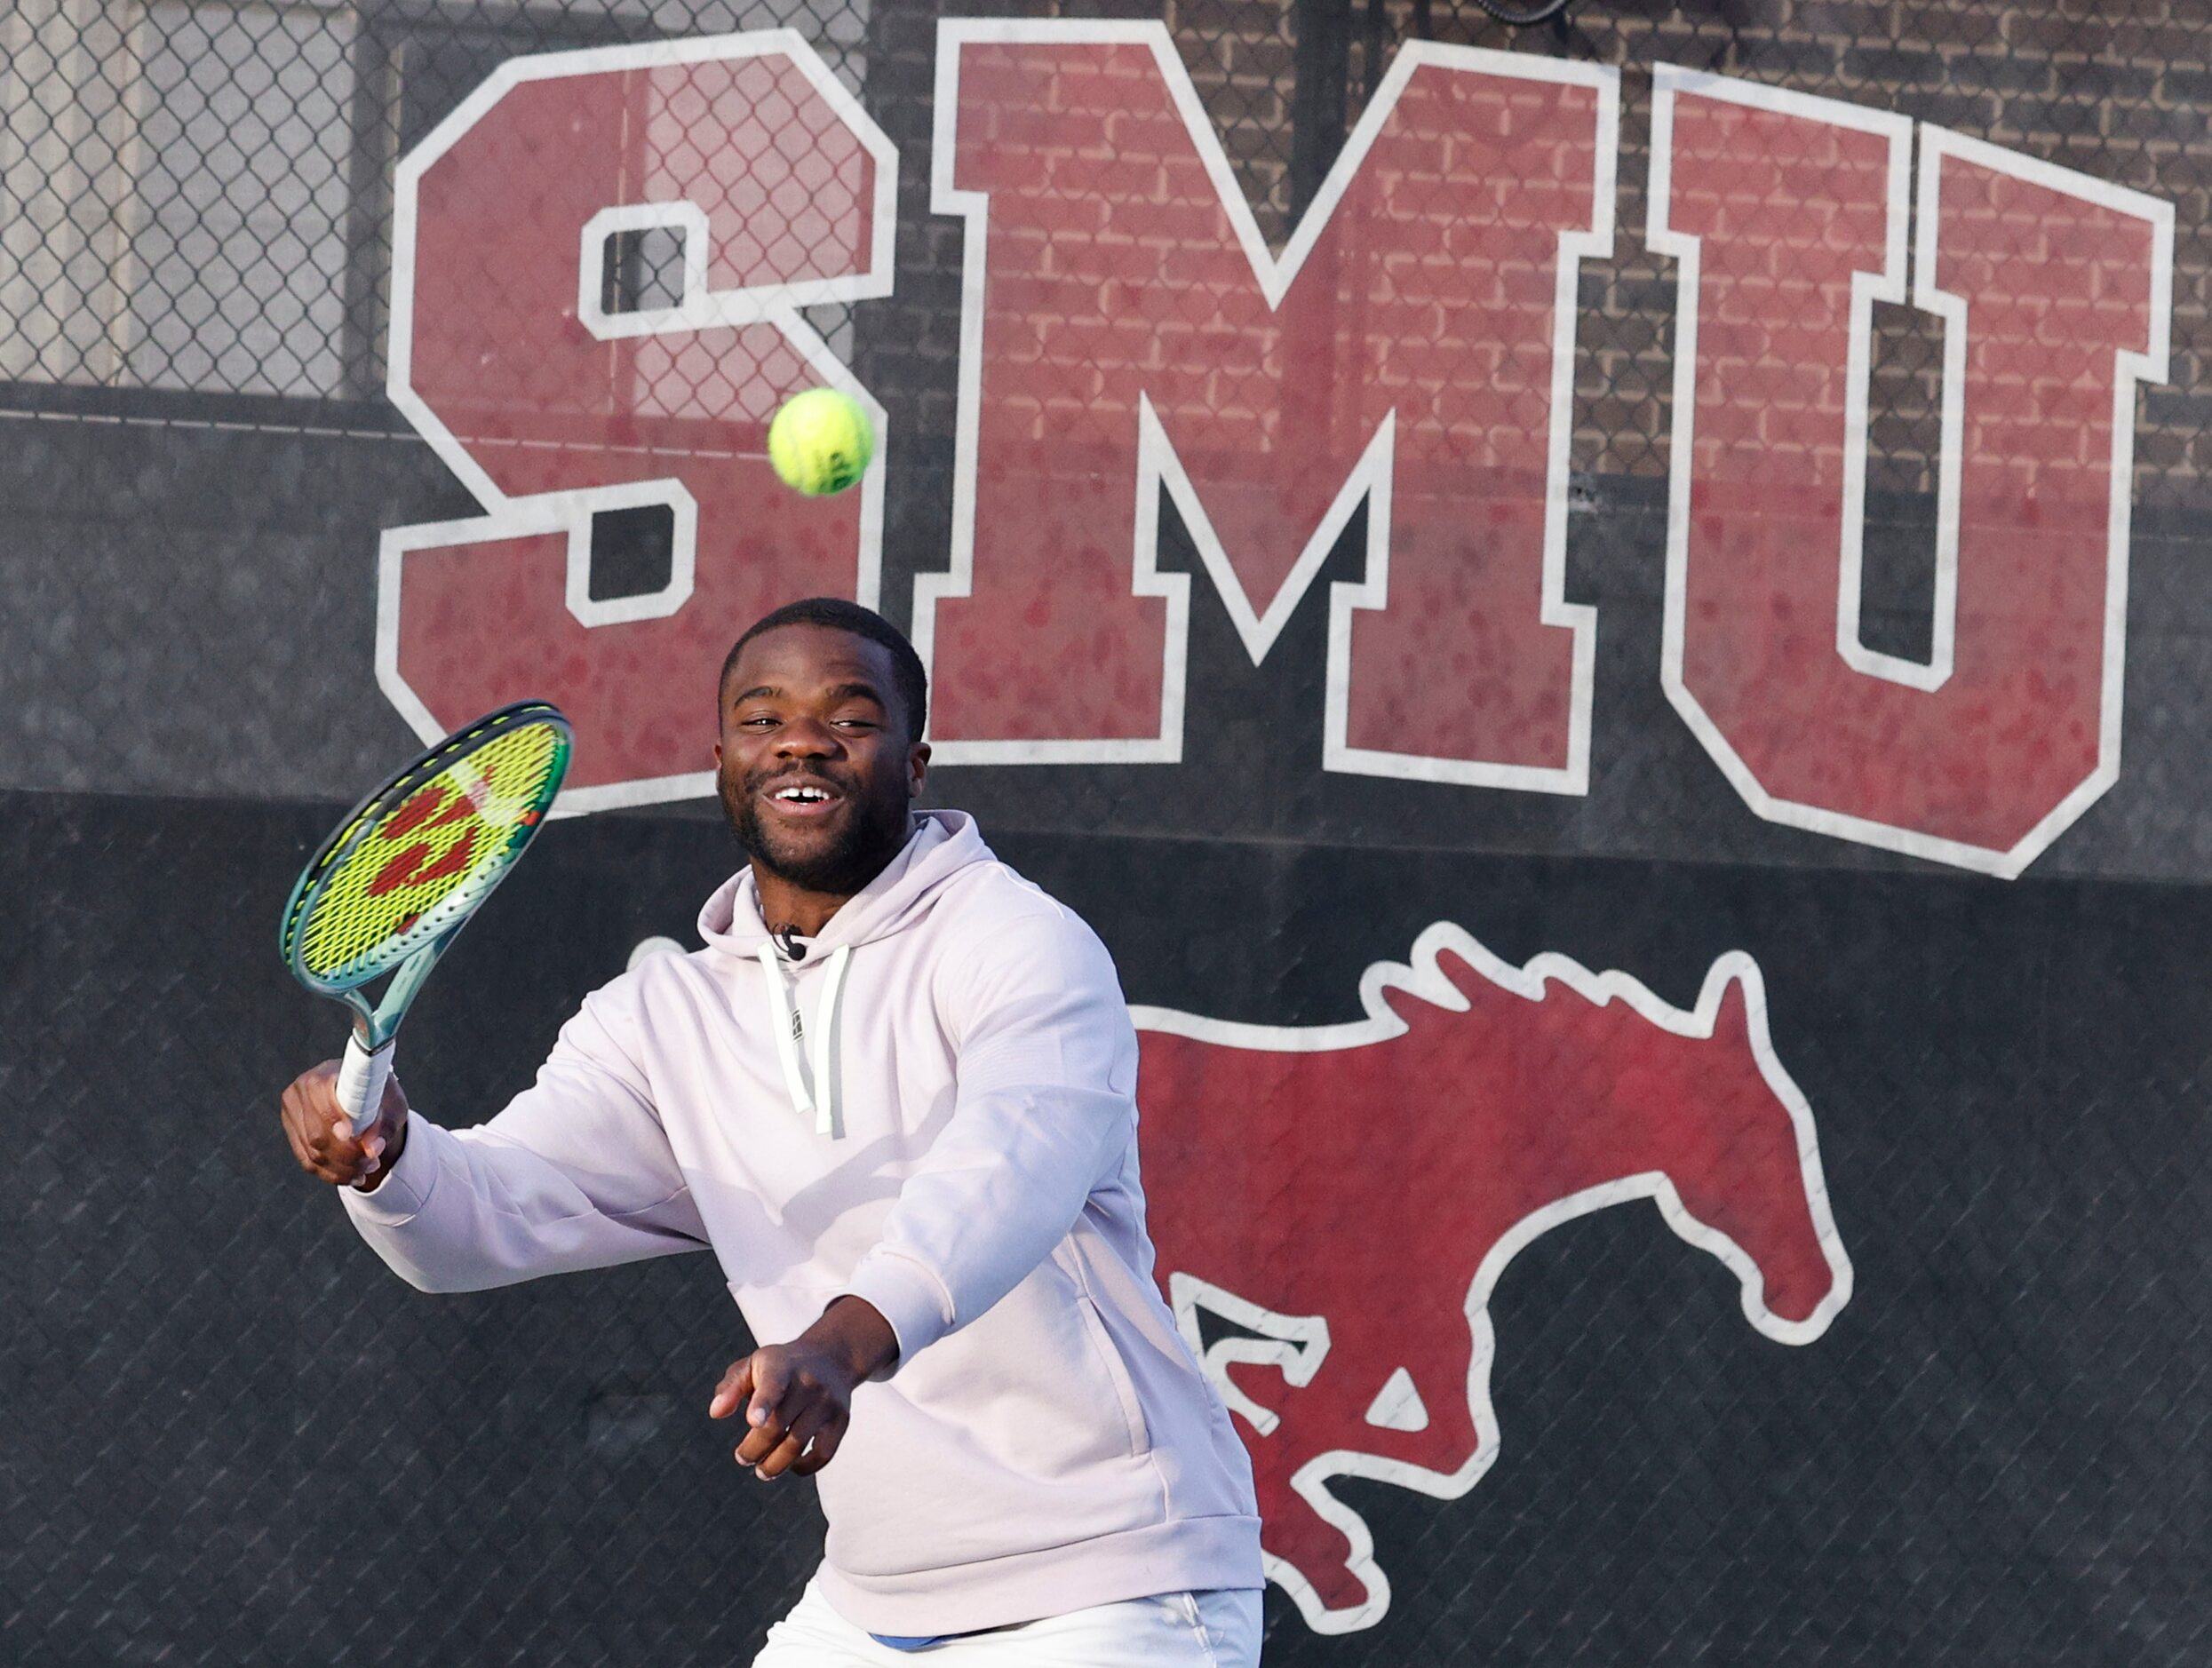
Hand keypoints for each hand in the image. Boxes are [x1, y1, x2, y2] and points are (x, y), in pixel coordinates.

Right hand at [280, 1059, 409, 1190]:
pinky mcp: (292, 1133)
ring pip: (313, 1152)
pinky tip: (353, 1175)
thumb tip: (373, 1149)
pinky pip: (308, 1162)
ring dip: (342, 1168)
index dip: (334, 1118)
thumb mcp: (392, 1104)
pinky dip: (332, 1173)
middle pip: (317, 1133)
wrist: (363, 1095)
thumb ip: (385, 1124)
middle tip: (373, 1162)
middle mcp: (300, 1092)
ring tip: (368, 1168)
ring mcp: (292, 1114)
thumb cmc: (379, 1095)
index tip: (350, 1134)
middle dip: (347, 1155)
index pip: (323, 1099)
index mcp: (323, 1074)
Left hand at [709, 1297, 898, 1479]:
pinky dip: (804, 1468)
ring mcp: (827, 1402)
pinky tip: (791, 1465)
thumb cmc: (782, 1366)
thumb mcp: (753, 1365)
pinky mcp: (841, 1421)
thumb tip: (716, 1413)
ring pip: (797, 1444)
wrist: (832, 1358)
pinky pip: (823, 1454)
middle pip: (777, 1426)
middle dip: (753, 1449)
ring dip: (774, 1465)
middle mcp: (808, 1383)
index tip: (753, 1421)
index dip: (763, 1404)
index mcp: (781, 1366)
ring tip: (762, 1470)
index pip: (773, 1385)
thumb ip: (730, 1387)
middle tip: (742, 1458)